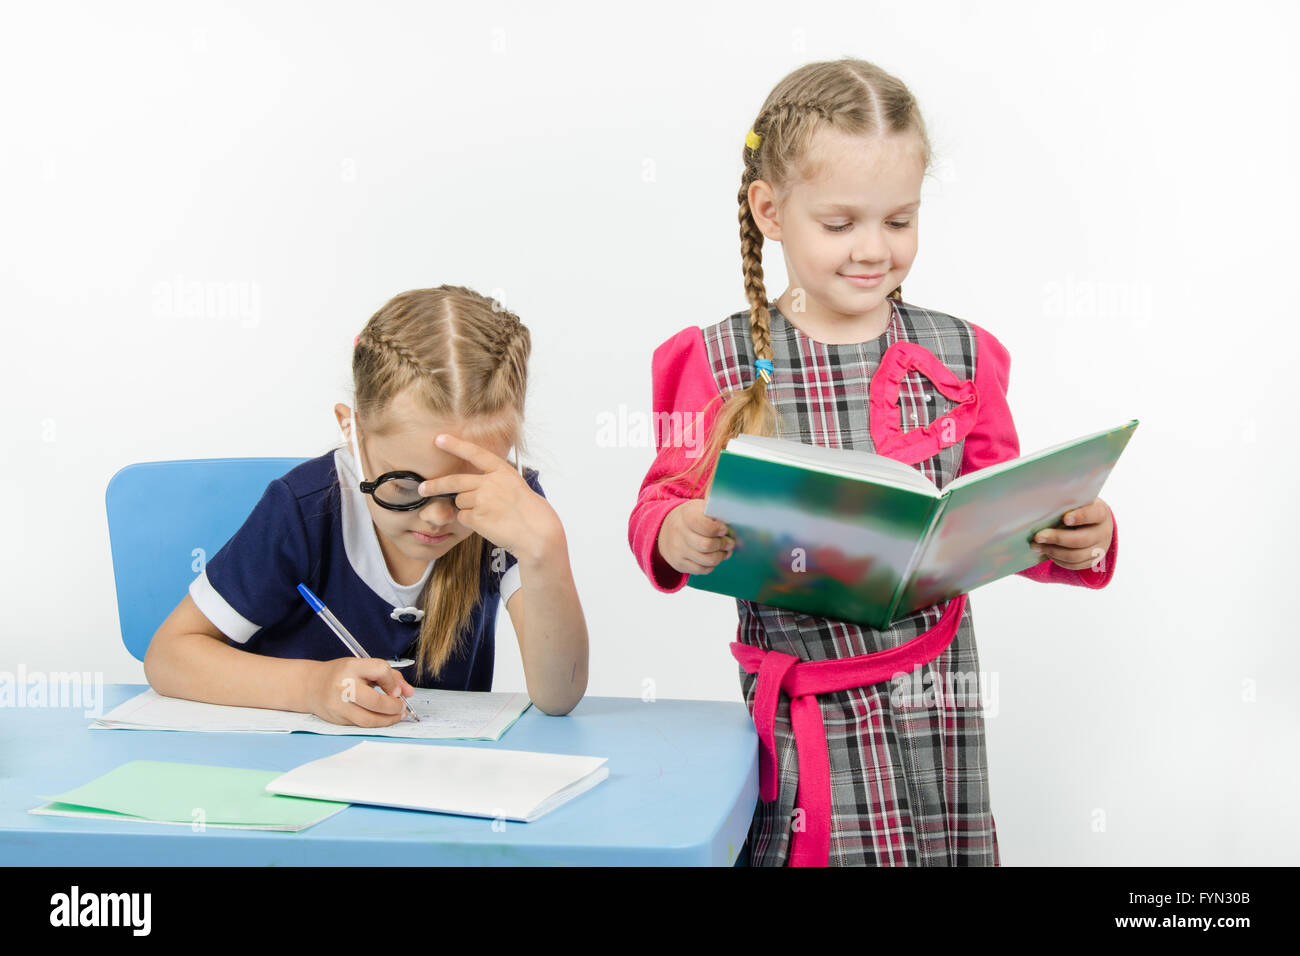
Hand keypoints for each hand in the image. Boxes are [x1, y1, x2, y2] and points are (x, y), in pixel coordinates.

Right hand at [307, 658, 414, 726]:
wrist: (311, 686)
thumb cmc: (341, 674)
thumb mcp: (364, 667)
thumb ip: (390, 677)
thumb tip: (409, 692)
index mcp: (351, 667)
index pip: (380, 670)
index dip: (393, 681)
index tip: (398, 689)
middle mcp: (343, 686)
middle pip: (376, 701)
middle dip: (394, 707)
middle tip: (401, 706)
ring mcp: (338, 705)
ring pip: (369, 719)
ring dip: (388, 720)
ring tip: (397, 715)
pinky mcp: (337, 720)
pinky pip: (361, 725)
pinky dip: (376, 723)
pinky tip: (382, 718)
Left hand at [419, 433, 562, 562]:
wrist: (536, 532)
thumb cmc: (530, 513)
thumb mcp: (515, 487)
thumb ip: (494, 482)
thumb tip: (470, 487)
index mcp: (502, 471)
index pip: (475, 453)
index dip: (455, 445)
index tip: (440, 439)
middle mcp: (490, 482)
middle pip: (455, 481)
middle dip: (435, 485)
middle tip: (423, 488)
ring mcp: (482, 499)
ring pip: (460, 502)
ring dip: (467, 509)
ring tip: (489, 515)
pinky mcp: (477, 517)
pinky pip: (463, 518)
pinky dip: (470, 522)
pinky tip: (487, 524)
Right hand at [657, 499, 734, 574]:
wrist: (665, 529)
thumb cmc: (691, 517)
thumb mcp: (700, 507)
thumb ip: (715, 506)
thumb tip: (732, 504)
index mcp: (687, 514)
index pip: (703, 525)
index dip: (717, 529)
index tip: (724, 529)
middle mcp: (679, 532)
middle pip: (706, 546)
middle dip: (723, 545)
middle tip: (730, 543)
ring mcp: (677, 549)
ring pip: (706, 560)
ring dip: (720, 556)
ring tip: (725, 551)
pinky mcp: (679, 563)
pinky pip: (701, 569)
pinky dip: (711, 565)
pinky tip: (714, 558)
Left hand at [1030, 497, 1112, 571]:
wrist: (1094, 524)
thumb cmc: (1078, 509)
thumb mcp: (1076, 503)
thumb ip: (1064, 506)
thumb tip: (1040, 515)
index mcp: (1101, 512)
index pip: (1094, 514)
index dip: (1081, 517)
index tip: (1064, 518)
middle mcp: (1103, 532)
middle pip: (1081, 540)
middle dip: (1057, 538)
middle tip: (1038, 537)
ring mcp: (1100, 549)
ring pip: (1076, 556)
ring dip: (1053, 551)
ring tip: (1036, 546)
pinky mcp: (1092, 561)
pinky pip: (1074, 565)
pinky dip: (1057, 560)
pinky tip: (1046, 552)